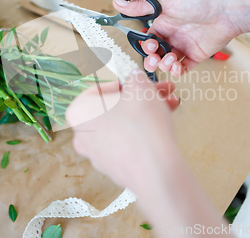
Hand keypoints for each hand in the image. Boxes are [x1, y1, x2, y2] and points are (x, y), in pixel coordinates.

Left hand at [65, 69, 180, 189]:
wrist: (156, 171)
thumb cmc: (142, 126)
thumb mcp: (140, 87)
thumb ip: (134, 77)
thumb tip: (134, 78)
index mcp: (79, 112)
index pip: (101, 89)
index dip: (125, 83)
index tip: (141, 82)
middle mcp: (82, 135)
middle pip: (114, 107)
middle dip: (141, 97)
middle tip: (161, 91)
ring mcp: (98, 155)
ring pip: (123, 125)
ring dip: (147, 112)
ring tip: (169, 105)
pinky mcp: (115, 168)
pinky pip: (129, 143)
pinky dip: (144, 132)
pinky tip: (164, 124)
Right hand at [113, 0, 249, 75]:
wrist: (225, 10)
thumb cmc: (197, 1)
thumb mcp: (165, 3)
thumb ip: (140, 7)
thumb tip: (116, 2)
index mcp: (164, 23)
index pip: (148, 39)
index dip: (145, 46)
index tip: (148, 46)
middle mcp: (173, 36)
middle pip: (156, 54)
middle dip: (152, 60)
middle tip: (154, 60)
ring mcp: (184, 47)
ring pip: (168, 62)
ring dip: (165, 65)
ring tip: (171, 60)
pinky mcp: (196, 56)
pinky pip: (183, 68)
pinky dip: (178, 71)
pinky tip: (178, 68)